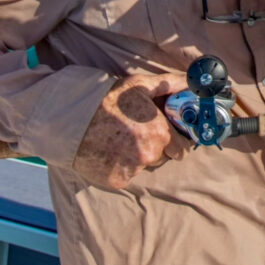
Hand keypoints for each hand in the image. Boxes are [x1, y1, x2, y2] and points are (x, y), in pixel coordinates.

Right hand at [72, 70, 186, 188]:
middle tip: (139, 133)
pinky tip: (111, 151)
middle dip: (158, 147)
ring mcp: (133, 170)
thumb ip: (171, 85)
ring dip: (140, 156)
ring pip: (146, 165)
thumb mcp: (140, 85)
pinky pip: (128, 174)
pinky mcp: (118, 181)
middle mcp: (149, 154)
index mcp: (160, 133)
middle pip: (164, 157)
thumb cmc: (107, 100)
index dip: (177, 141)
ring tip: (122, 140)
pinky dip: (123, 166)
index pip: (182, 148)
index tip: (168, 134)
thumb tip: (192, 83)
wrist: (72, 119)